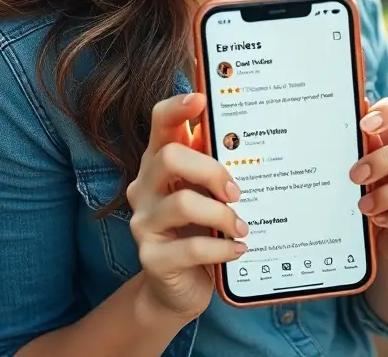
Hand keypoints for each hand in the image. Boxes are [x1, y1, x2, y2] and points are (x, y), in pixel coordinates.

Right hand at [126, 92, 247, 322]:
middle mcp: (144, 187)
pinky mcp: (151, 258)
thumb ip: (213, 164)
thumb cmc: (196, 229)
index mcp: (158, 162)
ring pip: (183, 203)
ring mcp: (143, 222)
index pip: (159, 123)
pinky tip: (237, 250)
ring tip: (241, 228)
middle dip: (212, 170)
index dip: (176, 108)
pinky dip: (222, 248)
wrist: (177, 286)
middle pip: (170, 157)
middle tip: (236, 192)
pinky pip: (192, 247)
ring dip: (222, 215)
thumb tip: (244, 134)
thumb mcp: (206, 193)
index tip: (201, 100)